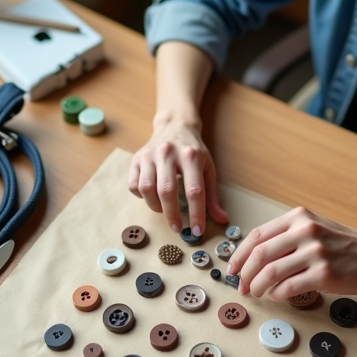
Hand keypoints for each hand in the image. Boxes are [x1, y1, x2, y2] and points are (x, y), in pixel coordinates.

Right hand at [127, 120, 227, 235]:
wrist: (175, 126)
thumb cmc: (193, 151)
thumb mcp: (208, 168)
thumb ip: (213, 195)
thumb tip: (222, 220)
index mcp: (191, 156)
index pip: (194, 191)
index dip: (196, 214)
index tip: (197, 230)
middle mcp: (168, 153)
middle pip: (167, 191)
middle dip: (172, 215)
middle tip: (177, 228)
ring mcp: (150, 155)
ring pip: (146, 189)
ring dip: (155, 206)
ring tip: (164, 209)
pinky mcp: (137, 158)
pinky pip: (133, 185)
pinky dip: (141, 196)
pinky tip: (151, 196)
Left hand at [226, 207, 356, 299]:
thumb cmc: (343, 245)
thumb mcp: (314, 228)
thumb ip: (287, 236)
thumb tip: (254, 256)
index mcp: (298, 218)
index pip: (257, 235)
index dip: (240, 254)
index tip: (232, 268)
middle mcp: (304, 231)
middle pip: (259, 254)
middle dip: (244, 273)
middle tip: (241, 286)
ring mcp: (314, 253)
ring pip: (270, 272)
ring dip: (257, 286)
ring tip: (256, 293)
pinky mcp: (323, 274)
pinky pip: (288, 287)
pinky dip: (276, 295)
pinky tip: (276, 297)